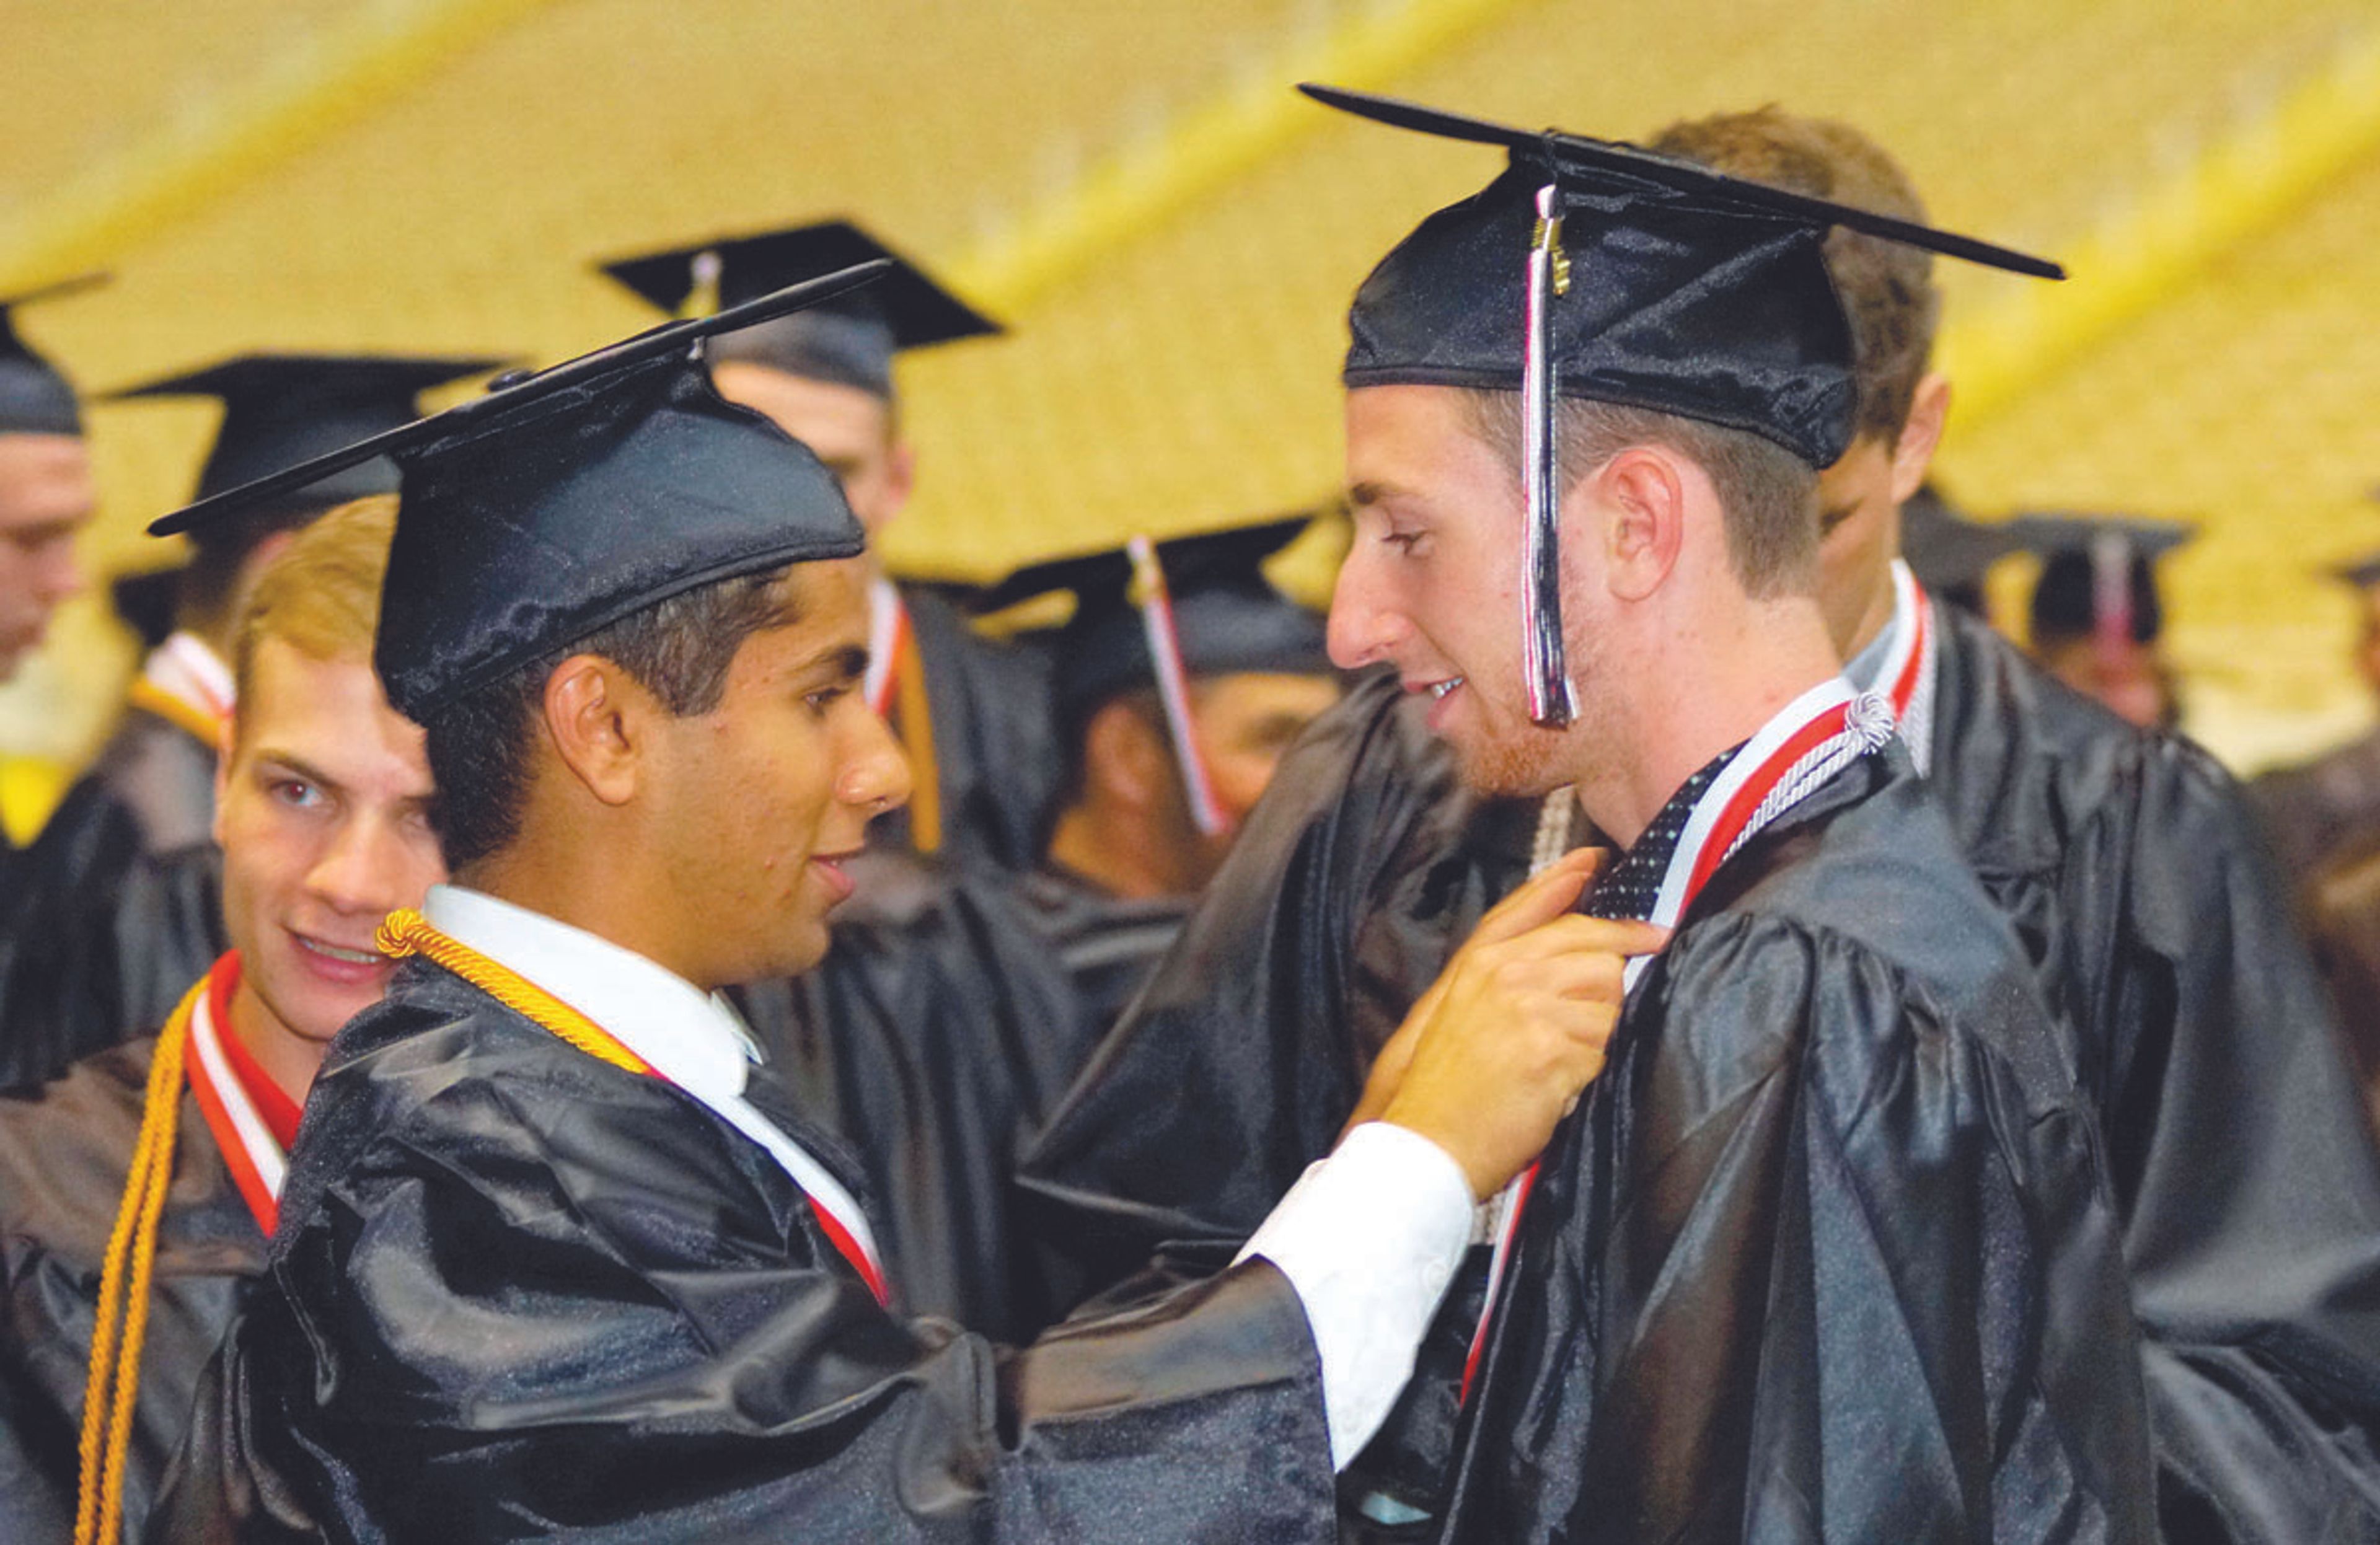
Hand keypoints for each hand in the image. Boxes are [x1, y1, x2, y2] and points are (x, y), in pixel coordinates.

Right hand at [1355, 848, 1667, 1198]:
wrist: (1425, 1141)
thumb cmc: (1438, 1086)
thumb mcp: (1452, 1009)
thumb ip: (1500, 969)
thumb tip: (1557, 947)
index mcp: (1479, 962)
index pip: (1539, 910)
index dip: (1568, 882)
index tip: (1595, 865)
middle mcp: (1506, 974)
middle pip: (1594, 947)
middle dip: (1612, 974)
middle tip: (1612, 993)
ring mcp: (1530, 1009)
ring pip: (1608, 1002)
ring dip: (1595, 1037)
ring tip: (1557, 1064)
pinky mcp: (1552, 1051)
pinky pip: (1602, 1051)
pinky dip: (1586, 1075)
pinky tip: (1553, 1091)